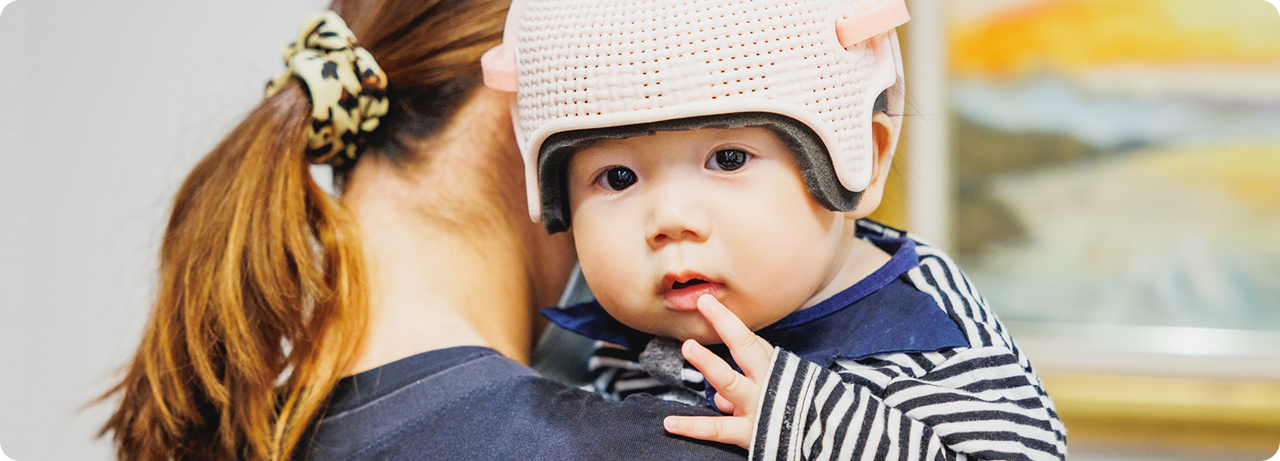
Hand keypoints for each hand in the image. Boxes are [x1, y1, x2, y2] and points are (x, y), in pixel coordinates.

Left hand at [663, 294, 775, 447]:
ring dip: (710, 363)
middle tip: (704, 305)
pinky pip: (717, 429)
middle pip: (745, 350)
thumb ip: (748, 377)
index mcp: (771, 367)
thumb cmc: (789, 406)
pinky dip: (693, 427)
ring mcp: (757, 407)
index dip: (726, 320)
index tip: (705, 301)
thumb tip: (719, 390)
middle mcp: (766, 383)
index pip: (747, 339)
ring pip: (730, 383)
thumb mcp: (776, 383)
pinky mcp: (749, 434)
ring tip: (688, 347)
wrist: (819, 437)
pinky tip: (670, 423)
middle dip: (726, 328)